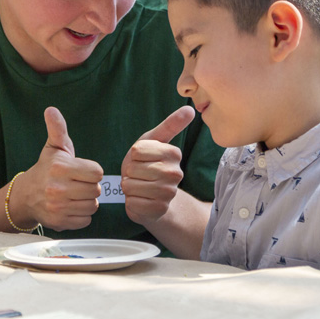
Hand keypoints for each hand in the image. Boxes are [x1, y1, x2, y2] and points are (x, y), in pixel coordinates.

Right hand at [18, 107, 103, 230]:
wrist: (26, 195)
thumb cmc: (46, 168)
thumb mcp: (53, 147)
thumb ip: (57, 129)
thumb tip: (51, 110)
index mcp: (60, 168)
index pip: (97, 172)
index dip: (92, 171)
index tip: (81, 170)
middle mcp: (57, 188)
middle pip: (96, 190)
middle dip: (90, 186)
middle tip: (78, 184)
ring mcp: (58, 207)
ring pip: (92, 206)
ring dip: (87, 201)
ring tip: (75, 195)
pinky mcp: (59, 222)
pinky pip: (86, 220)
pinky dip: (82, 215)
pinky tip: (71, 206)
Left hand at [121, 106, 193, 226]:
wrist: (151, 195)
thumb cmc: (148, 164)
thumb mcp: (154, 141)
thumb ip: (171, 124)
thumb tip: (190, 108)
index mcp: (174, 153)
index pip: (137, 150)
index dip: (134, 155)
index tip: (142, 159)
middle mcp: (176, 173)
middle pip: (133, 168)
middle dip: (130, 172)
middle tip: (140, 175)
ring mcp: (169, 193)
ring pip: (131, 185)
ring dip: (129, 187)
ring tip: (139, 186)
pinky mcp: (160, 210)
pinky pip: (133, 202)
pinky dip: (131, 201)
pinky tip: (140, 200)